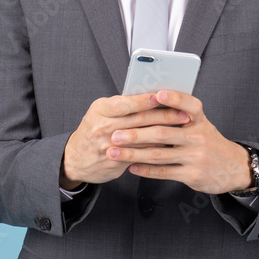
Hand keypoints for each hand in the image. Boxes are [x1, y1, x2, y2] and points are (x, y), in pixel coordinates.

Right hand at [60, 92, 190, 188]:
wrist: (74, 159)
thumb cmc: (92, 129)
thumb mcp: (100, 112)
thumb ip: (121, 105)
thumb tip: (150, 96)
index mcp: (100, 110)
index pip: (126, 103)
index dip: (146, 100)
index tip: (164, 95)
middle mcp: (103, 127)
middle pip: (139, 120)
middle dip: (164, 116)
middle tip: (183, 114)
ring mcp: (109, 147)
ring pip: (143, 138)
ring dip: (165, 133)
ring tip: (182, 128)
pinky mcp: (116, 162)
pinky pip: (141, 154)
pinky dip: (157, 149)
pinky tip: (171, 145)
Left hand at [105, 90, 252, 193]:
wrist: (234, 167)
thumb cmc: (209, 142)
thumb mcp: (202, 124)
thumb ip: (180, 115)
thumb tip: (149, 102)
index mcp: (200, 120)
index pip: (189, 105)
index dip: (174, 99)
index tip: (156, 95)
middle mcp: (198, 136)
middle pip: (162, 133)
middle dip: (135, 133)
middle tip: (115, 134)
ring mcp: (195, 156)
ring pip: (159, 154)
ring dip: (133, 154)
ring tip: (115, 152)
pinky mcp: (192, 175)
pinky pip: (164, 172)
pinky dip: (145, 170)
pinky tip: (131, 167)